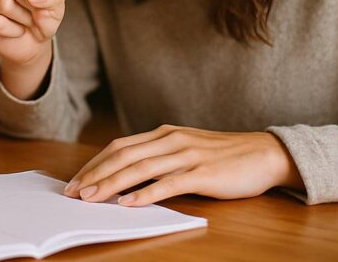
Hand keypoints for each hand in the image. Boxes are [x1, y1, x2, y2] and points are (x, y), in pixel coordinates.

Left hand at [64, 125, 302, 205]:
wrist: (265, 153)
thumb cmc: (223, 156)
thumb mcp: (185, 149)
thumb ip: (159, 157)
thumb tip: (127, 175)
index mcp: (163, 133)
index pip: (119, 147)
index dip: (95, 163)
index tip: (75, 180)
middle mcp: (170, 140)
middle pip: (123, 156)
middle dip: (94, 174)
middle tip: (73, 192)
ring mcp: (186, 155)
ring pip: (139, 168)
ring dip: (111, 184)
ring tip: (91, 198)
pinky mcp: (202, 172)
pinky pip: (168, 184)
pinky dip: (145, 193)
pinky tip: (129, 203)